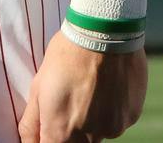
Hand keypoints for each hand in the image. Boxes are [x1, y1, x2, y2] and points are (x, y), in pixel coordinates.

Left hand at [18, 33, 146, 142]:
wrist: (104, 30)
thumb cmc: (65, 55)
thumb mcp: (38, 87)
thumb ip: (31, 124)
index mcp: (61, 133)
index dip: (50, 137)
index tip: (53, 121)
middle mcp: (89, 137)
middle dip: (71, 131)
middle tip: (72, 100)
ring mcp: (113, 127)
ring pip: (100, 133)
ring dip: (93, 120)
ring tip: (90, 87)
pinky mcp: (132, 115)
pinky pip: (118, 120)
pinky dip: (112, 109)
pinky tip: (107, 84)